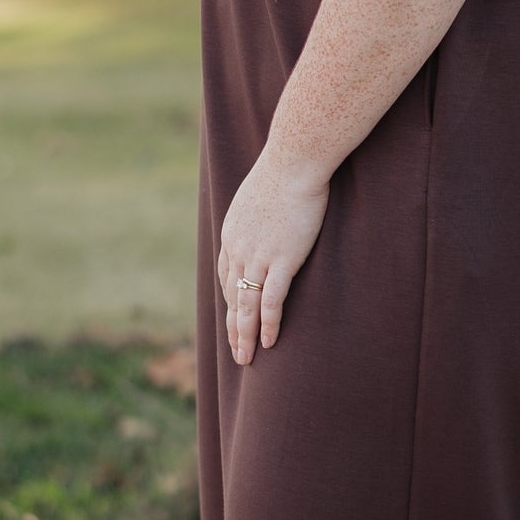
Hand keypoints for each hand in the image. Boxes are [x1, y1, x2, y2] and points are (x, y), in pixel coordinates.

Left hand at [218, 148, 328, 364]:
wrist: (294, 161)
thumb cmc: (284, 170)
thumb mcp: (261, 191)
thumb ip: (260, 209)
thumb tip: (269, 210)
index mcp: (232, 233)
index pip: (226, 274)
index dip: (230, 298)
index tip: (234, 315)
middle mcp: (239, 249)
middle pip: (232, 296)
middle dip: (233, 327)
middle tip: (235, 351)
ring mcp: (259, 256)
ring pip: (247, 306)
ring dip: (245, 335)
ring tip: (245, 358)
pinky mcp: (282, 260)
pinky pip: (271, 301)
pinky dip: (268, 324)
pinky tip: (268, 342)